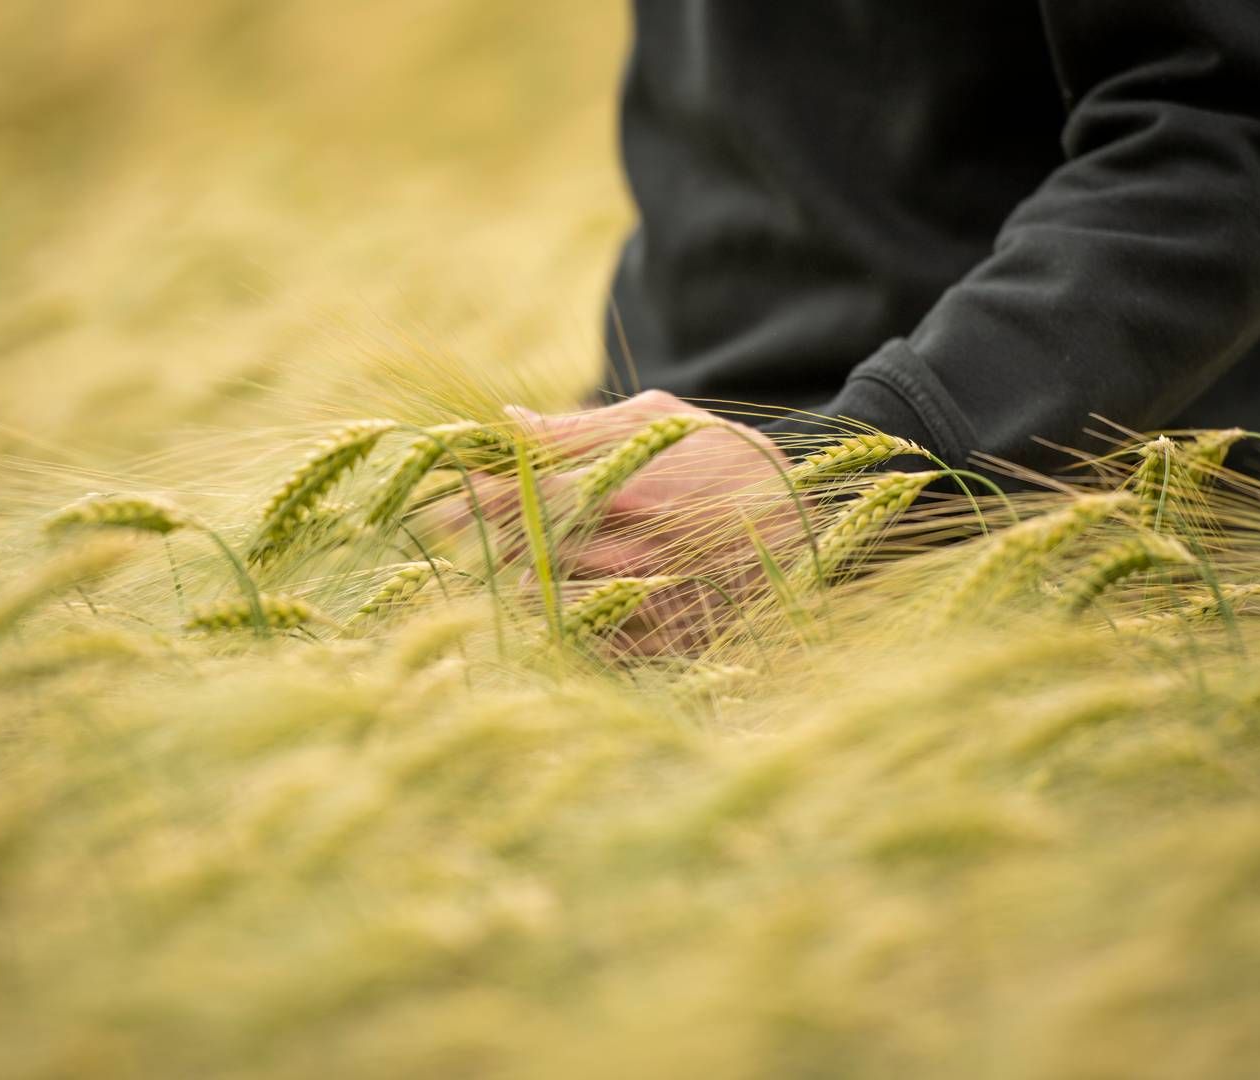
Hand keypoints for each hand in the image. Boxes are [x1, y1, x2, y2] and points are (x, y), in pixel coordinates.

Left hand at [426, 390, 803, 652]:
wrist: (813, 525)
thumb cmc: (727, 459)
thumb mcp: (660, 421)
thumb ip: (578, 429)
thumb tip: (507, 423)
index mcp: (618, 493)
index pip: (517, 498)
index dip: (473, 498)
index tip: (446, 493)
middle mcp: (622, 554)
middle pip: (521, 552)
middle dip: (490, 536)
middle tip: (463, 523)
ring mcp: (640, 604)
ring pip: (544, 600)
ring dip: (525, 575)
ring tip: (525, 553)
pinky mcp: (659, 643)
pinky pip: (584, 639)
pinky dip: (566, 616)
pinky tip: (570, 592)